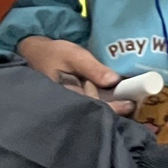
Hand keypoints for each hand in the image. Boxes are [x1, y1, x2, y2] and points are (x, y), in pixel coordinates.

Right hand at [16, 37, 132, 115]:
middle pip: (95, 113)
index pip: (93, 107)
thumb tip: (113, 81)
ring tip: (129, 105)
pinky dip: (102, 102)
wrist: (33, 53)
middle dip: (114, 111)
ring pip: (93, 110)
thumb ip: (92, 68)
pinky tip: (115, 99)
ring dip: (110, 107)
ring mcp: (70, 105)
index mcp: (67, 97)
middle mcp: (69, 106)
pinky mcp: (73, 101)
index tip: (130, 104)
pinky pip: (89, 104)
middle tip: (134, 106)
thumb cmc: (52, 54)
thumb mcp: (73, 55)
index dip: (113, 108)